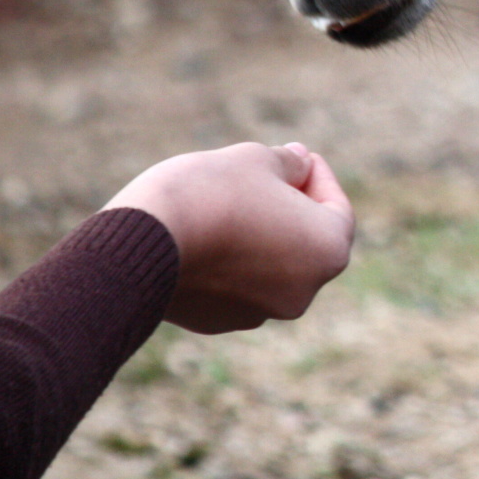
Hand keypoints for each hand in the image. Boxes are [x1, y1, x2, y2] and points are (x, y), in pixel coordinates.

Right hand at [104, 142, 355, 333]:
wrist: (141, 242)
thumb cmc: (211, 193)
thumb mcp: (258, 159)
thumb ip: (290, 163)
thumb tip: (302, 164)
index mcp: (327, 253)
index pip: (337, 210)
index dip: (318, 177)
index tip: (298, 156)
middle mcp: (301, 294)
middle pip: (304, 242)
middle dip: (289, 206)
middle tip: (266, 174)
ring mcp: (257, 313)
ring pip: (268, 265)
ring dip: (257, 234)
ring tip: (227, 201)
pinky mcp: (215, 322)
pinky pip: (232, 285)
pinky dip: (227, 260)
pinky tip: (202, 232)